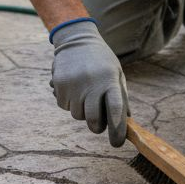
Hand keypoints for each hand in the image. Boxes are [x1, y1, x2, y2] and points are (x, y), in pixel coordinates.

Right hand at [50, 20, 128, 146]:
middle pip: (92, 120)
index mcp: (109, 80)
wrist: (77, 40)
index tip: (117, 143)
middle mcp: (91, 83)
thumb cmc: (102, 61)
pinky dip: (70, 103)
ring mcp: (73, 84)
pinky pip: (65, 106)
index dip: (117, 130)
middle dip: (96, 127)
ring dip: (82, 112)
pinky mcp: (59, 85)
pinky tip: (74, 88)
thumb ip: (121, 97)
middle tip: (99, 124)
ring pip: (77, 115)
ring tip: (85, 94)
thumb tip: (125, 123)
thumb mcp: (116, 73)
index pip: (115, 110)